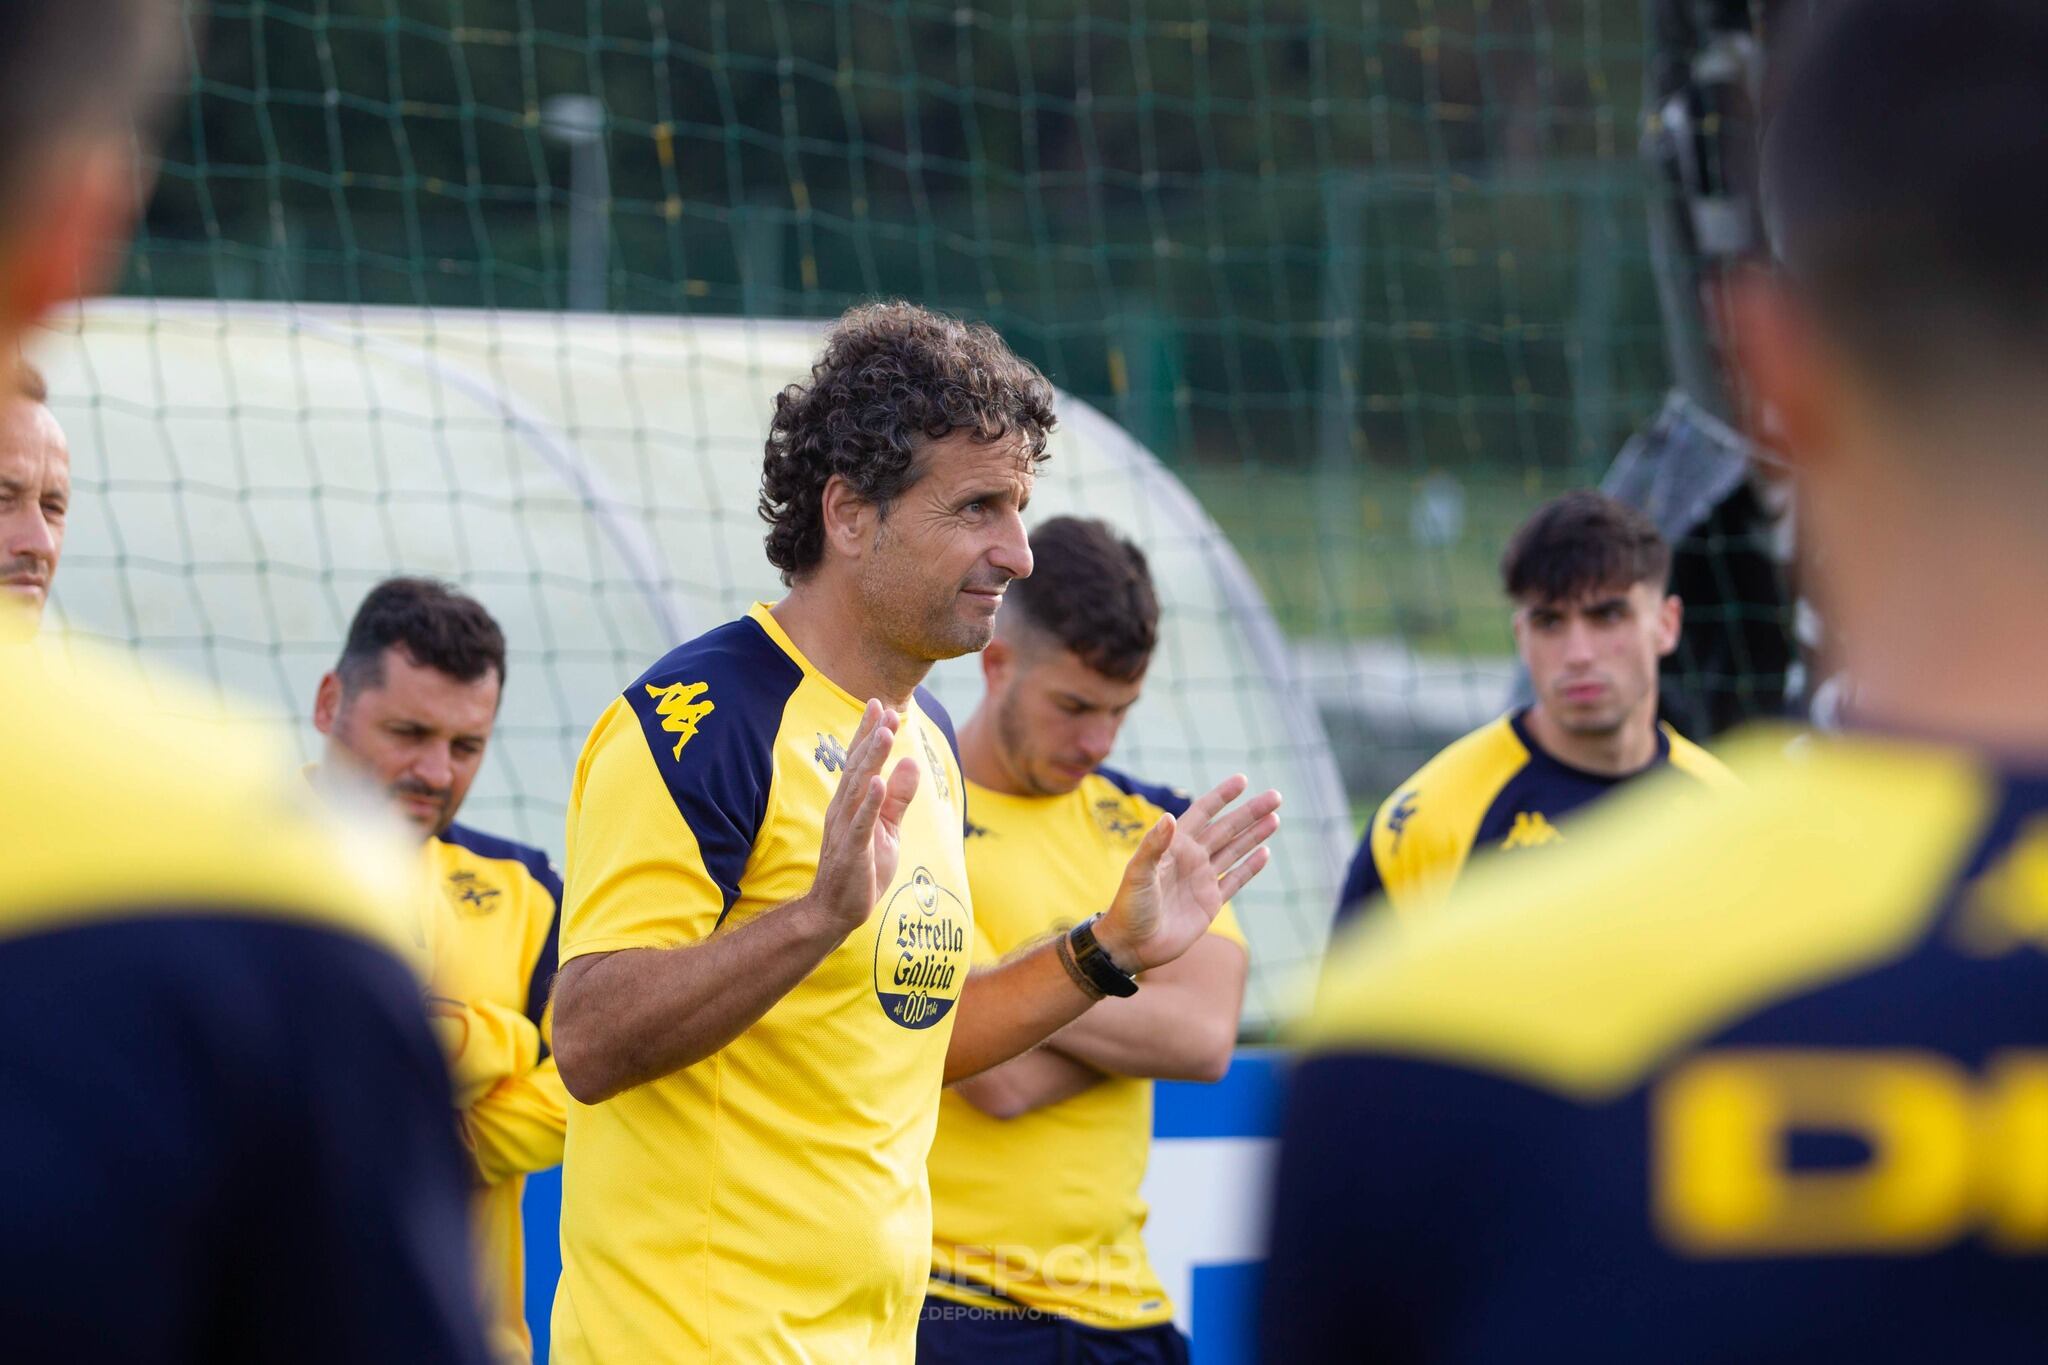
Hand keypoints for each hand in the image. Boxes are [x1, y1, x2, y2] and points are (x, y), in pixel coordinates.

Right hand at [806, 700, 920, 935]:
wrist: (836, 911)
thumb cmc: (862, 869)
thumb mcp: (888, 828)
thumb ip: (898, 797)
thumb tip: (910, 762)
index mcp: (851, 803)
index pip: (860, 762)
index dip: (869, 734)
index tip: (881, 705)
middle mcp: (843, 810)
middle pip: (858, 767)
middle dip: (872, 738)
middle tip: (884, 708)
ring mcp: (845, 830)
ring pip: (859, 788)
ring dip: (872, 760)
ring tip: (885, 733)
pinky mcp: (852, 851)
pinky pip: (862, 823)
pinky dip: (870, 802)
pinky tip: (878, 782)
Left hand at [1094, 775, 1279, 972]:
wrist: (1133, 945)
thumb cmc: (1130, 906)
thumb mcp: (1139, 873)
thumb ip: (1154, 846)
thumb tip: (1170, 816)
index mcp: (1174, 846)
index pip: (1203, 813)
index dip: (1222, 796)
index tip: (1242, 780)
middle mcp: (1191, 858)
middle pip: (1227, 829)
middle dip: (1250, 812)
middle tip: (1276, 796)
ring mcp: (1202, 880)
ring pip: (1235, 851)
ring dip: (1255, 835)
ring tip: (1275, 818)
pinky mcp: (1210, 903)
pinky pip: (1235, 881)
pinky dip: (1250, 867)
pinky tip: (1265, 853)